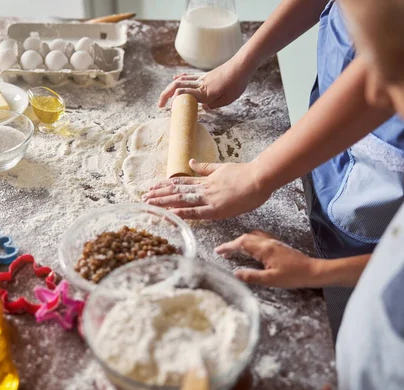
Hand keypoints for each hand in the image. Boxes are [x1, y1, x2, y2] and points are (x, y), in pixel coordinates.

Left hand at [143, 159, 271, 219]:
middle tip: (144, 197)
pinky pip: (196, 212)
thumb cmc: (245, 173)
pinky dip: (183, 212)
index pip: (180, 183)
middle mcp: (203, 189)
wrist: (259, 177)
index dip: (165, 186)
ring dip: (165, 202)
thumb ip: (206, 167)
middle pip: (176, 192)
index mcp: (205, 181)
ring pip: (182, 200)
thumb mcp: (222, 167)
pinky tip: (170, 213)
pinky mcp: (217, 209)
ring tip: (150, 203)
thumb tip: (191, 162)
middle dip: (159, 195)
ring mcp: (209, 199)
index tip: (152, 187)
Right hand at [157, 55, 253, 108]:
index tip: (170, 110)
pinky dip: (179, 79)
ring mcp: (201, 78)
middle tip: (159, 106)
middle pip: (177, 87)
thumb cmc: (236, 84)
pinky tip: (175, 79)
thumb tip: (203, 107)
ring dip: (169, 88)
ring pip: (180, 81)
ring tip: (164, 97)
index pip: (183, 95)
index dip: (174, 101)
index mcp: (204, 93)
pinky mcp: (204, 75)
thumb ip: (213, 105)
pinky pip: (188, 76)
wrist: (241, 66)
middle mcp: (199, 84)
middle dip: (165, 95)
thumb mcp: (227, 100)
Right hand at [215, 230, 320, 287]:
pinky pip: (260, 237)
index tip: (218, 250)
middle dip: (233, 243)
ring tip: (235, 250)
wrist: (312, 271)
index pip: (241, 243)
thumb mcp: (270, 280)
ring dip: (241, 241)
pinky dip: (251, 240)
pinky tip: (251, 248)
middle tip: (223, 252)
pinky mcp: (278, 245)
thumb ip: (252, 276)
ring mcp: (274, 242)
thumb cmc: (292, 276)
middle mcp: (268, 242)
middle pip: (246, 238)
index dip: (228, 246)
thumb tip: (236, 274)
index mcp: (264, 249)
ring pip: (253, 236)